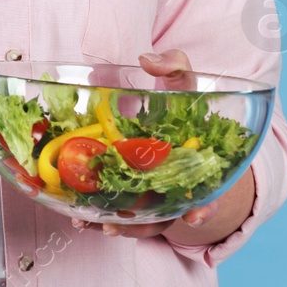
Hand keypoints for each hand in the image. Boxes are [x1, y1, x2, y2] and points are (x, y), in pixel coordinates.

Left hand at [69, 49, 244, 240]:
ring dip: (117, 225)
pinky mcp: (133, 197)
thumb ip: (175, 67)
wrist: (179, 125)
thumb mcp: (186, 83)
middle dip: (142, 225)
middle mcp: (178, 189)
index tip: (194, 216)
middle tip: (117, 225)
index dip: (203, 208)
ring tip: (92, 223)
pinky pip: (119, 214)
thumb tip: (147, 60)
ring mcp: (155, 196)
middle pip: (165, 215)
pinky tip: (79, 219)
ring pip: (141, 221)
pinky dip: (100, 218)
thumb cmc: (185, 106)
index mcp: (198, 168)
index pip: (207, 194)